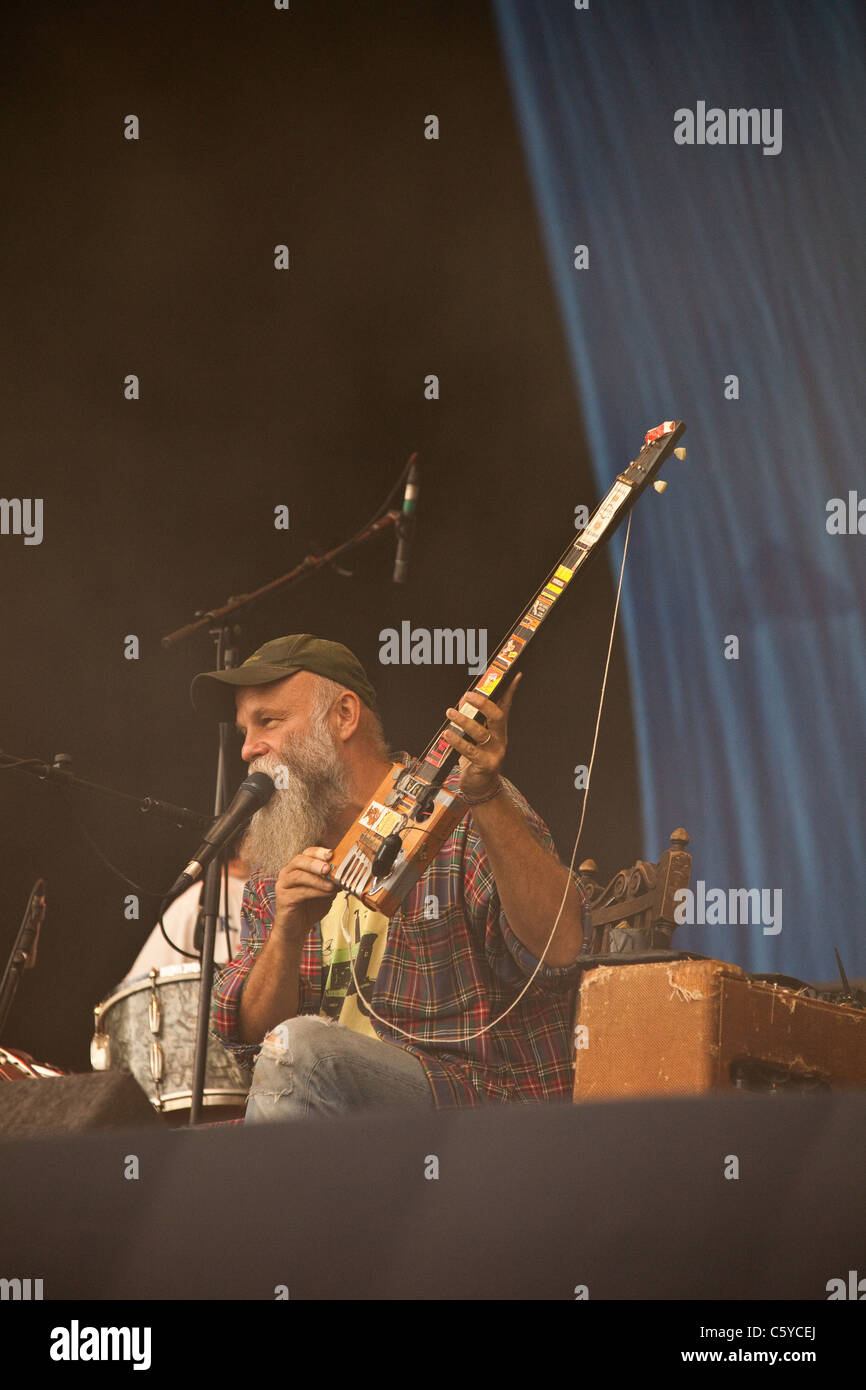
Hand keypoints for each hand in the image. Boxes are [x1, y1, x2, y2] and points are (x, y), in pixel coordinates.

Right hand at [273, 847, 336, 942]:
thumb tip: (346, 873)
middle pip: (299, 860)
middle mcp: (287, 873)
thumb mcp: (325, 891)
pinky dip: (315, 891)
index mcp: (297, 868)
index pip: (307, 853)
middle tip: (328, 867)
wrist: (297, 929)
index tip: (332, 853)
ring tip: (331, 884)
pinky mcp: (283, 898)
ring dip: (317, 879)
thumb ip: (332, 881)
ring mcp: (283, 885)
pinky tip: (326, 893)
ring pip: (298, 876)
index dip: (319, 852)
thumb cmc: (309, 908)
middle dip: (316, 862)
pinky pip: (300, 892)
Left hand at [444, 672, 522, 800]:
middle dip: (483, 704)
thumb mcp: (478, 737)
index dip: (510, 690)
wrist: (481, 787)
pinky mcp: (485, 764)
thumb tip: (464, 701)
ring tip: (450, 712)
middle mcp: (499, 738)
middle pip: (497, 716)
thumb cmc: (478, 758)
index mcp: (499, 729)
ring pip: (481, 732)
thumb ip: (475, 720)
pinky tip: (448, 734)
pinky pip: (470, 750)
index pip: (506, 705)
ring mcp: (494, 752)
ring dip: (464, 721)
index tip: (513, 675)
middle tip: (468, 696)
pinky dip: (457, 741)